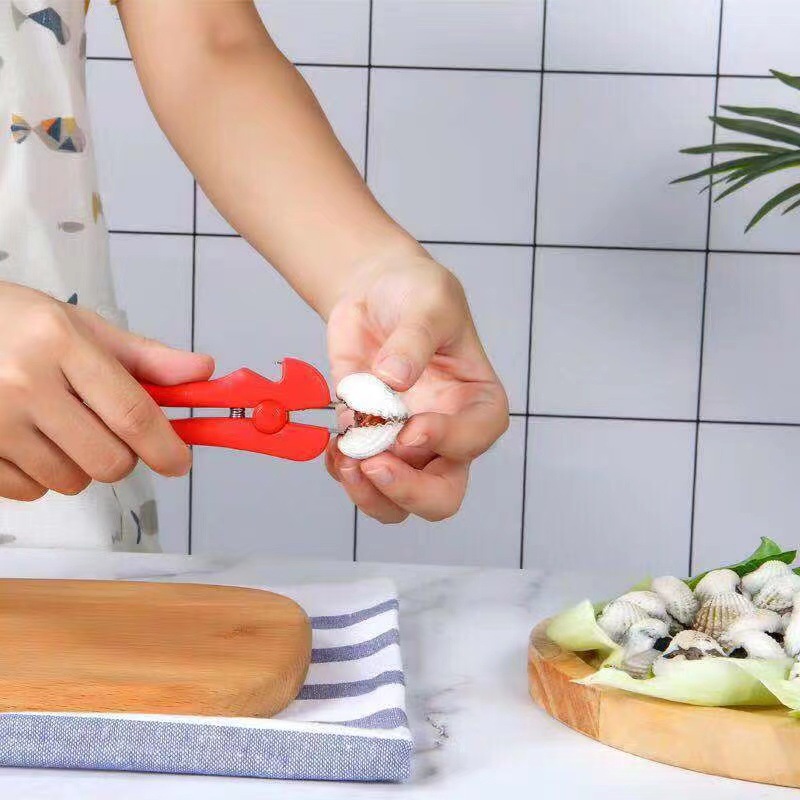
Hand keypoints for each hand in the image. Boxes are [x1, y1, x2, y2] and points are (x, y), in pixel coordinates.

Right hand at [0, 282, 213, 500]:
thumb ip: (144, 357)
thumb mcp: (80, 327)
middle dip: (122, 456)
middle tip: (109, 433)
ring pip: (69, 481)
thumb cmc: (17, 325)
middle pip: (107, 460)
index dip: (165, 446)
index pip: (130, 412)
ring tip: (57, 426)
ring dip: (79, 464)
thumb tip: (203, 371)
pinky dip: (40, 475)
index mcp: (60, 344)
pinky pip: (29, 491)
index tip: (181, 462)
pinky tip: (27, 439)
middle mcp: (23, 384)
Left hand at [325, 252, 508, 522]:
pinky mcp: (367, 441)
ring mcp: (405, 445)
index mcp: (476, 401)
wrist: (375, 292)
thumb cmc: (416, 294)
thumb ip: (413, 340)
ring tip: (346, 458)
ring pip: (398, 503)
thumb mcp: (427, 302)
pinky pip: (358, 479)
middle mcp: (445, 434)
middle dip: (409, 491)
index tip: (412, 427)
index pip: (477, 439)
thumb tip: (392, 379)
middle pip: (443, 495)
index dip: (447, 442)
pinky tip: (332, 446)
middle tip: (375, 463)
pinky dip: (341, 472)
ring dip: (369, 494)